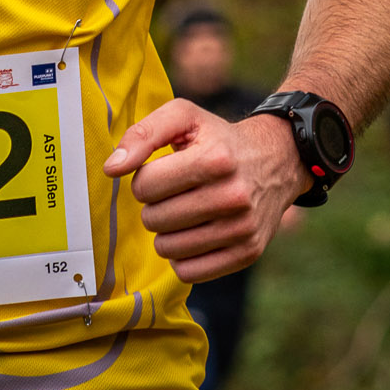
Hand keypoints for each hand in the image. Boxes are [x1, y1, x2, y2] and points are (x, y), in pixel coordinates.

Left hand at [104, 101, 308, 282]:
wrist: (277, 160)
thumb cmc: (218, 138)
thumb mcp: (183, 117)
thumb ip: (141, 134)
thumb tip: (111, 169)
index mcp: (215, 159)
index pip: (145, 186)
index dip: (145, 179)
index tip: (163, 172)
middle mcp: (234, 196)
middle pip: (154, 219)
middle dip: (155, 206)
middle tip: (175, 193)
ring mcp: (243, 228)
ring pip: (168, 249)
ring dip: (166, 232)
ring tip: (184, 212)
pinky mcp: (248, 253)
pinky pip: (189, 272)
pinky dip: (182, 256)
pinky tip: (194, 234)